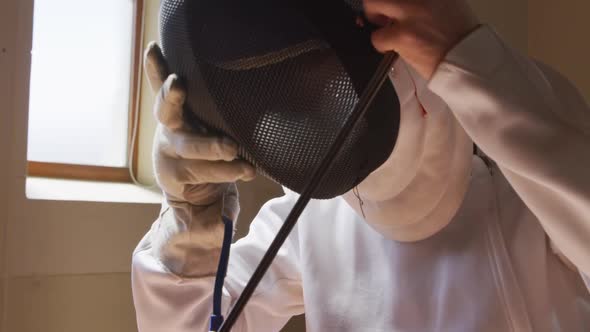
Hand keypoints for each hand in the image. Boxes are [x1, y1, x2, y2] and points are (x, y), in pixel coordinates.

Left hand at [144, 42, 255, 275]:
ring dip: (173, 99)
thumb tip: (222, 228)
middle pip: (188, 147)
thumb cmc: (204, 193)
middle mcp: (172, 149)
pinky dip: (157, 70)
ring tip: (178, 84)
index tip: (247, 170)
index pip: (205, 174)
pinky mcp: (171, 109)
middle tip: (229, 148)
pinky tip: (152, 51)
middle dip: (209, 148)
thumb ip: (217, 218)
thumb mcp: (212, 210)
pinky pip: (160, 87)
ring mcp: (169, 128)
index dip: (224, 172)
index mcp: (179, 176)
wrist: (183, 180)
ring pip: (169, 113)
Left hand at [365, 0, 479, 78]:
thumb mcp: (448, 3)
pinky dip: (381, 43)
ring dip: (376, 19)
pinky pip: (378, 37)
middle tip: (379, 13)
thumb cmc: (460, 35)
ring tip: (387, 31)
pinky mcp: (403, 35)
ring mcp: (411, 12)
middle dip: (375, 2)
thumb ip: (425, 0)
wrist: (468, 59)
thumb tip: (404, 3)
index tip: (392, 6)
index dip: (393, 2)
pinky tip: (392, 47)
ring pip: (374, 4)